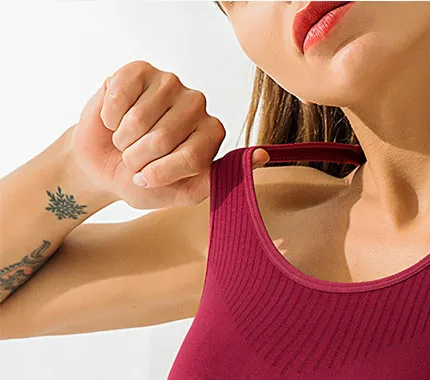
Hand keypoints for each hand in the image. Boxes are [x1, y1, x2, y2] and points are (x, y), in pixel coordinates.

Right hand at [70, 60, 226, 209]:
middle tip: (133, 159)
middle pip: (164, 137)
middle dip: (139, 157)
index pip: (191, 157)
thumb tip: (261, 156)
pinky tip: (114, 119)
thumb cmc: (144, 180)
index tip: (146, 180)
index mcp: (212, 134)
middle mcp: (197, 105)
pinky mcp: (140, 70)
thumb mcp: (184, 192)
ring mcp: (170, 83)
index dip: (161, 173)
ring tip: (124, 140)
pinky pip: (120, 95)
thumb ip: (218, 180)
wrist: (103, 166)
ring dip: (123, 138)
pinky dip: (110, 116)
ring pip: (140, 118)